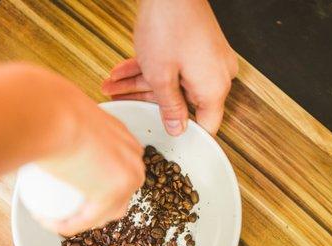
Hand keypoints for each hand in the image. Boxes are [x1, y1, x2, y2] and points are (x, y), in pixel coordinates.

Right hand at [0, 64, 144, 235]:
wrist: (48, 113)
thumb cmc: (48, 107)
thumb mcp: (64, 112)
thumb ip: (63, 123)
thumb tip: (46, 130)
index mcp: (126, 139)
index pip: (117, 168)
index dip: (97, 183)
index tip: (69, 187)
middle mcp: (134, 159)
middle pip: (119, 194)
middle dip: (97, 207)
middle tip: (64, 206)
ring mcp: (127, 180)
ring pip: (105, 213)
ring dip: (81, 220)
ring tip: (54, 217)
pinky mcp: (110, 198)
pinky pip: (85, 220)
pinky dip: (66, 225)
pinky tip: (46, 221)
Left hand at [101, 0, 237, 135]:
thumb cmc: (169, 23)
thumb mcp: (161, 75)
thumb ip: (169, 106)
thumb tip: (178, 129)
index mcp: (215, 88)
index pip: (206, 125)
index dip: (184, 133)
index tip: (164, 135)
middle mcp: (217, 75)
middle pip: (182, 101)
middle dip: (146, 99)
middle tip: (121, 100)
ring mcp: (209, 60)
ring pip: (174, 81)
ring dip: (142, 83)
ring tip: (114, 84)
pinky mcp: (199, 47)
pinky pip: (176, 66)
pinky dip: (152, 69)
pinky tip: (123, 71)